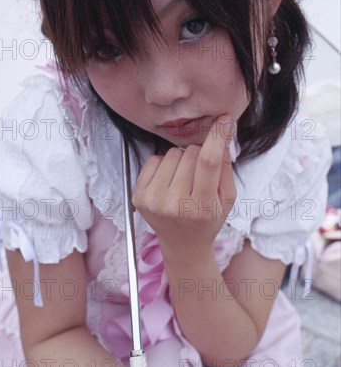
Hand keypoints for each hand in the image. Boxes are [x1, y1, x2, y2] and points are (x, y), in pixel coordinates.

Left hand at [132, 116, 236, 262]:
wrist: (183, 245)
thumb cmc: (208, 219)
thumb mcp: (227, 198)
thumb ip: (225, 166)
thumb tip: (224, 131)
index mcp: (201, 207)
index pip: (208, 162)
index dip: (216, 137)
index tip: (223, 121)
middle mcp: (174, 205)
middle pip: (190, 154)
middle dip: (199, 155)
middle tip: (200, 175)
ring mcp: (154, 201)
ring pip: (172, 154)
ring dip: (181, 161)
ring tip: (184, 181)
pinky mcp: (139, 196)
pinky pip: (154, 159)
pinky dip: (165, 165)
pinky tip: (170, 182)